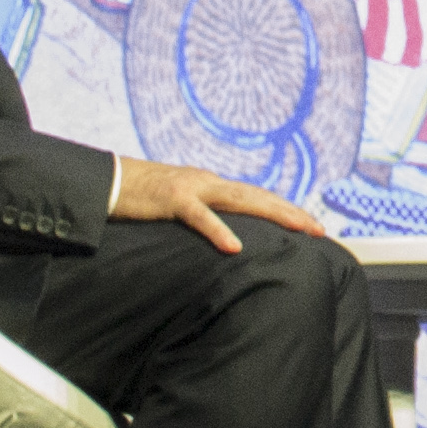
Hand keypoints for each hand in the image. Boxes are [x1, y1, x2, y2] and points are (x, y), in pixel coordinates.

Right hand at [113, 155, 329, 254]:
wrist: (107, 181)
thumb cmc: (142, 198)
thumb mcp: (179, 206)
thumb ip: (202, 214)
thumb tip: (225, 236)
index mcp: (212, 185)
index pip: (257, 197)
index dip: (284, 209)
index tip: (310, 225)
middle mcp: (209, 182)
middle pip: (259, 196)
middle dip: (291, 212)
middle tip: (319, 229)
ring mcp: (192, 188)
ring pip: (241, 200)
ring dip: (272, 214)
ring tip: (299, 228)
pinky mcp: (171, 199)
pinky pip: (199, 216)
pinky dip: (219, 230)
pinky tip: (235, 246)